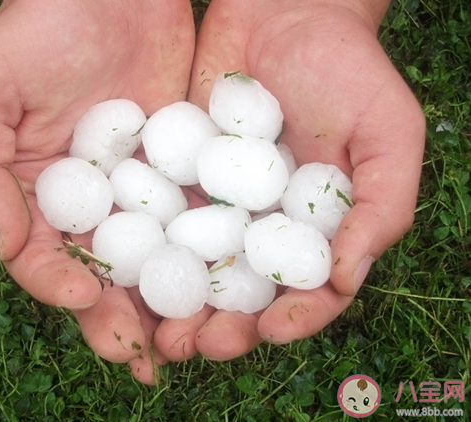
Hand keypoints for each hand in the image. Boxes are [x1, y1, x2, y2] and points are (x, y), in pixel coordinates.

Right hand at [0, 0, 194, 383]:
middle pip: (101, 276)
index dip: (60, 287)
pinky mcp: (182, 175)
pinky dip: (206, 258)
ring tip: (188, 342)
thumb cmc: (40, 28)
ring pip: (152, 263)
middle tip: (145, 357)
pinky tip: (224, 285)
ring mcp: (139, 194)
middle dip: (119, 320)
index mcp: (37, 196)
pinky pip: (193, 223)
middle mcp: (89, 204)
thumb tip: (8, 245)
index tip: (88, 298)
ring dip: (166, 307)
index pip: (42, 260)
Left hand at [153, 0, 424, 360]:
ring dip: (177, 306)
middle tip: (200, 345)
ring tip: (159, 332)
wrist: (284, 11)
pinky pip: (160, 222)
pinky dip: (145, 252)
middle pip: (244, 294)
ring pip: (196, 269)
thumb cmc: (347, 68)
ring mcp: (219, 206)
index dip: (294, 319)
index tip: (271, 331)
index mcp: (317, 230)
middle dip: (223, 327)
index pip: (307, 292)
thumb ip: (381, 206)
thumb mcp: (388, 132)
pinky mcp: (179, 179)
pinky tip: (128, 275)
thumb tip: (345, 279)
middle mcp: (265, 227)